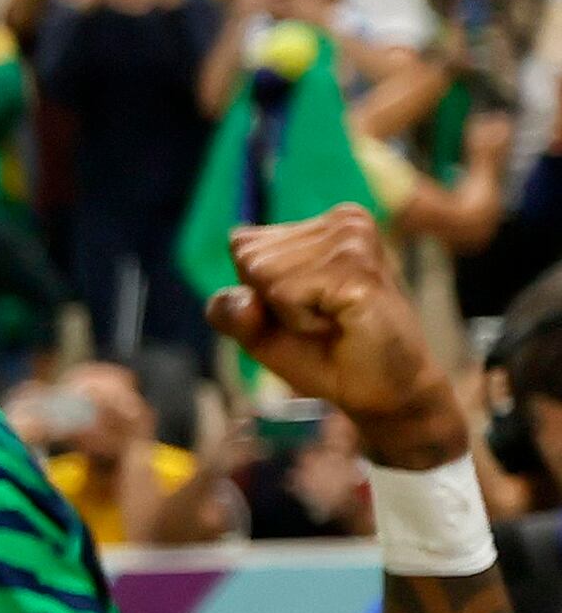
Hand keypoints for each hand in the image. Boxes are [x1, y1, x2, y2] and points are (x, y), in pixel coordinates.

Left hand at [216, 207, 464, 458]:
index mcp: (322, 225)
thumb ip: (229, 310)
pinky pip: (285, 293)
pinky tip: (340, 324)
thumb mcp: (258, 331)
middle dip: (272, 302)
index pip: (242, 244)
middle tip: (321, 319)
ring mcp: (354, 241)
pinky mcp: (359, 270)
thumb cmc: (324, 355)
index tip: (301, 308)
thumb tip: (244, 299)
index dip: (256, 291)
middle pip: (248, 258)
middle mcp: (343, 220)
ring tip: (333, 321)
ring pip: (263, 273)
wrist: (382, 392)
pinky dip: (301, 322)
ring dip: (289, 314)